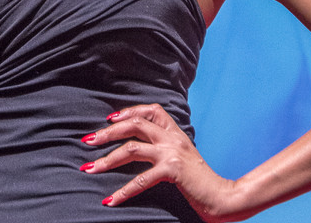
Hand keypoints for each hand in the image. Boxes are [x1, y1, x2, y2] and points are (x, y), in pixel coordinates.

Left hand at [81, 103, 241, 221]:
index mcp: (175, 133)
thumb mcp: (183, 157)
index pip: (150, 110)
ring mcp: (172, 153)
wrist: (223, 197)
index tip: (109, 119)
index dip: (128, 111)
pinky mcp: (172, 170)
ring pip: (131, 148)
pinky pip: (140, 179)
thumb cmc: (200, 181)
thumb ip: (165, 148)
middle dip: (107, 132)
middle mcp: (172, 138)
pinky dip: (122, 191)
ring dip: (106, 159)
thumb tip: (138, 149)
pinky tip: (110, 200)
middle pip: (134, 124)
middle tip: (87, 140)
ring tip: (88, 169)